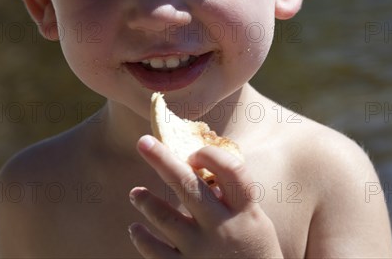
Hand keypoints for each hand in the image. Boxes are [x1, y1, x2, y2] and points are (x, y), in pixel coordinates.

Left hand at [128, 135, 283, 257]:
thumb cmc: (255, 253)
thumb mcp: (255, 222)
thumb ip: (232, 199)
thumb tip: (200, 172)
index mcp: (246, 211)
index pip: (231, 170)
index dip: (211, 155)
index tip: (194, 154)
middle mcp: (222, 228)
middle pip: (188, 185)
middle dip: (162, 160)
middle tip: (143, 142)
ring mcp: (201, 251)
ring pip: (164, 217)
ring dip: (145, 201)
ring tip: (135, 194)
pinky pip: (154, 250)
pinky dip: (141, 237)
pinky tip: (135, 228)